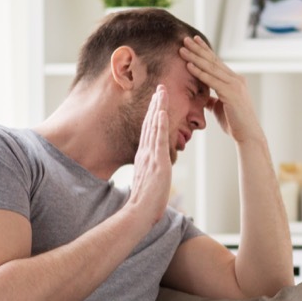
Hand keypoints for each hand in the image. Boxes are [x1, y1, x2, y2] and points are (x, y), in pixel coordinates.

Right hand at [128, 84, 172, 225]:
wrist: (140, 213)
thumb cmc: (146, 203)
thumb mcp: (149, 182)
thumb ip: (151, 172)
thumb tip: (153, 171)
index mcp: (145, 157)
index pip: (149, 131)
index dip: (153, 115)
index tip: (156, 101)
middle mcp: (146, 152)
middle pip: (150, 123)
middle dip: (155, 104)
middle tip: (160, 87)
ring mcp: (150, 156)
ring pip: (154, 126)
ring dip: (158, 107)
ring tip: (162, 91)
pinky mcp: (157, 161)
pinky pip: (158, 139)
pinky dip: (159, 124)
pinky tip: (161, 111)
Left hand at [180, 36, 260, 143]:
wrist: (248, 135)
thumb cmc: (235, 123)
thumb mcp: (220, 108)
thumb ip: (212, 99)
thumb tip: (203, 97)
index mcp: (234, 81)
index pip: (217, 62)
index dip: (204, 51)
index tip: (194, 41)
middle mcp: (236, 79)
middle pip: (213, 60)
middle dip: (198, 49)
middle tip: (185, 38)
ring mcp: (235, 85)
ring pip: (211, 68)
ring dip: (195, 57)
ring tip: (182, 49)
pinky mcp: (231, 93)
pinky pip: (211, 80)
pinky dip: (199, 72)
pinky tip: (189, 65)